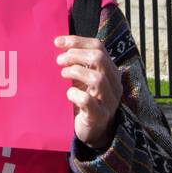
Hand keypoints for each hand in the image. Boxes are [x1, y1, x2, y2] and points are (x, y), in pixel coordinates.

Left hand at [56, 35, 121, 150]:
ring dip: (75, 72)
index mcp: (110, 72)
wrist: (92, 131)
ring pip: (97, 78)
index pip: (99, 47)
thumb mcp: (83, 78)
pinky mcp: (99, 116)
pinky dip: (74, 94)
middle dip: (75, 55)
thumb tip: (59, 43)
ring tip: (63, 74)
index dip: (77, 41)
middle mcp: (114, 85)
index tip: (57, 42)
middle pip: (99, 58)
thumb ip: (77, 62)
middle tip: (59, 60)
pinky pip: (87, 101)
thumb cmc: (85, 100)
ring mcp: (109, 101)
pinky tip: (69, 94)